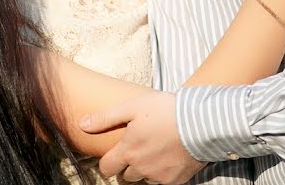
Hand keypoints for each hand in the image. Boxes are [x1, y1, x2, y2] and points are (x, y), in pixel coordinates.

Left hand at [79, 90, 206, 183]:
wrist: (201, 123)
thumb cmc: (166, 111)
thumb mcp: (132, 106)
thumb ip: (105, 117)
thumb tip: (82, 124)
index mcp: (128, 151)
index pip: (106, 168)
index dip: (107, 163)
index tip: (112, 155)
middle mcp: (141, 168)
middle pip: (125, 176)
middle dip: (126, 166)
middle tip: (135, 150)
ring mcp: (159, 177)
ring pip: (144, 179)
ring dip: (144, 170)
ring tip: (153, 151)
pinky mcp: (176, 181)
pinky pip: (162, 182)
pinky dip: (162, 173)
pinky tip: (167, 157)